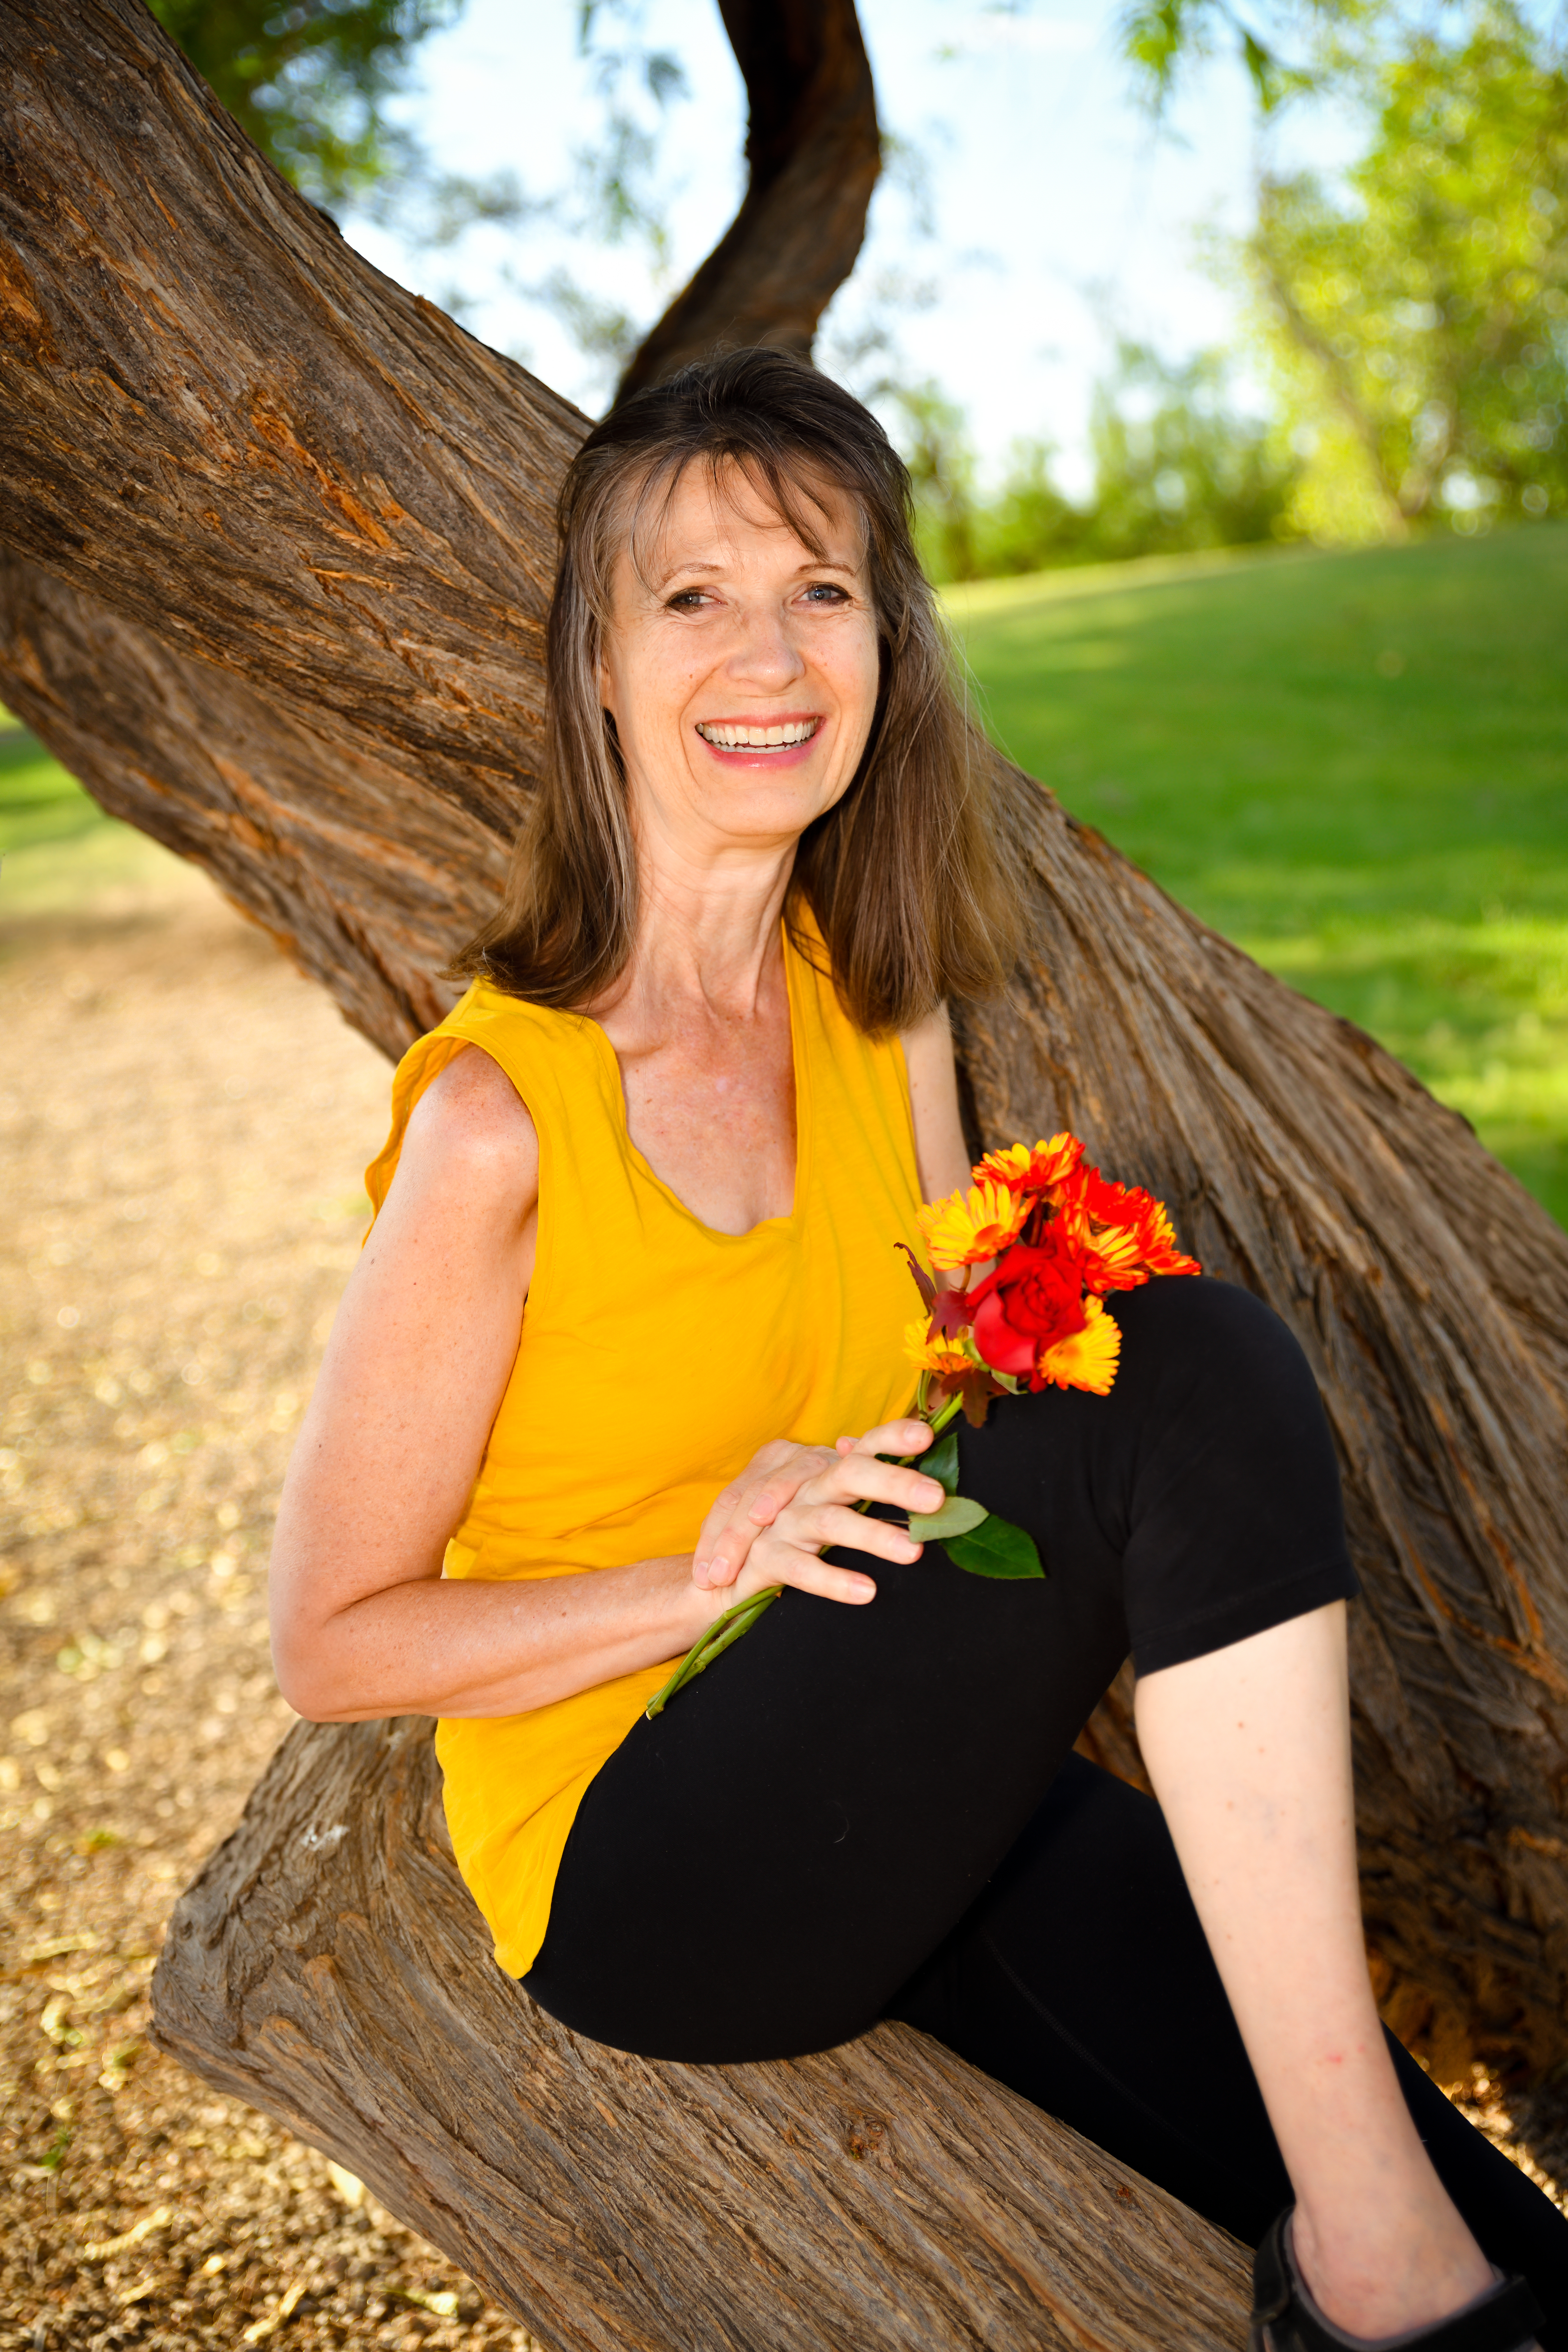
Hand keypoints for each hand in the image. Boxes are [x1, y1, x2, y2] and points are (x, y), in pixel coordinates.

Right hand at [692, 1419, 942, 1607]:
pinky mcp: (763, 1557)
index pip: (863, 1447)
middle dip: (893, 1482)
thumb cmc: (786, 1535)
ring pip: (829, 1521)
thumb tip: (875, 1447)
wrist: (722, 1576)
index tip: (926, 1437)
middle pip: (849, 1474)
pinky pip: (800, 1567)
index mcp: (822, 1470)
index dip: (891, 1438)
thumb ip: (850, 1480)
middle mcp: (803, 1488)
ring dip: (872, 1534)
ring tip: (913, 1552)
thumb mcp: (823, 1504)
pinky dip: (832, 1580)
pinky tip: (866, 1591)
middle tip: (937, 1498)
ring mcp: (780, 1521)